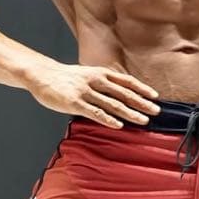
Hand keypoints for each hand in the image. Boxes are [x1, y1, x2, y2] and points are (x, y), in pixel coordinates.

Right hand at [27, 62, 160, 127]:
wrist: (42, 75)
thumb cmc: (66, 77)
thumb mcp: (88, 74)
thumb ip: (103, 82)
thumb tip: (121, 93)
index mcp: (101, 73)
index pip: (126, 81)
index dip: (142, 89)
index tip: (155, 97)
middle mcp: (96, 81)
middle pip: (124, 93)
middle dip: (142, 103)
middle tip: (156, 111)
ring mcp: (86, 92)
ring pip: (112, 104)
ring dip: (130, 113)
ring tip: (143, 121)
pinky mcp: (75, 103)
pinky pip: (95, 112)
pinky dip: (108, 119)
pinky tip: (119, 125)